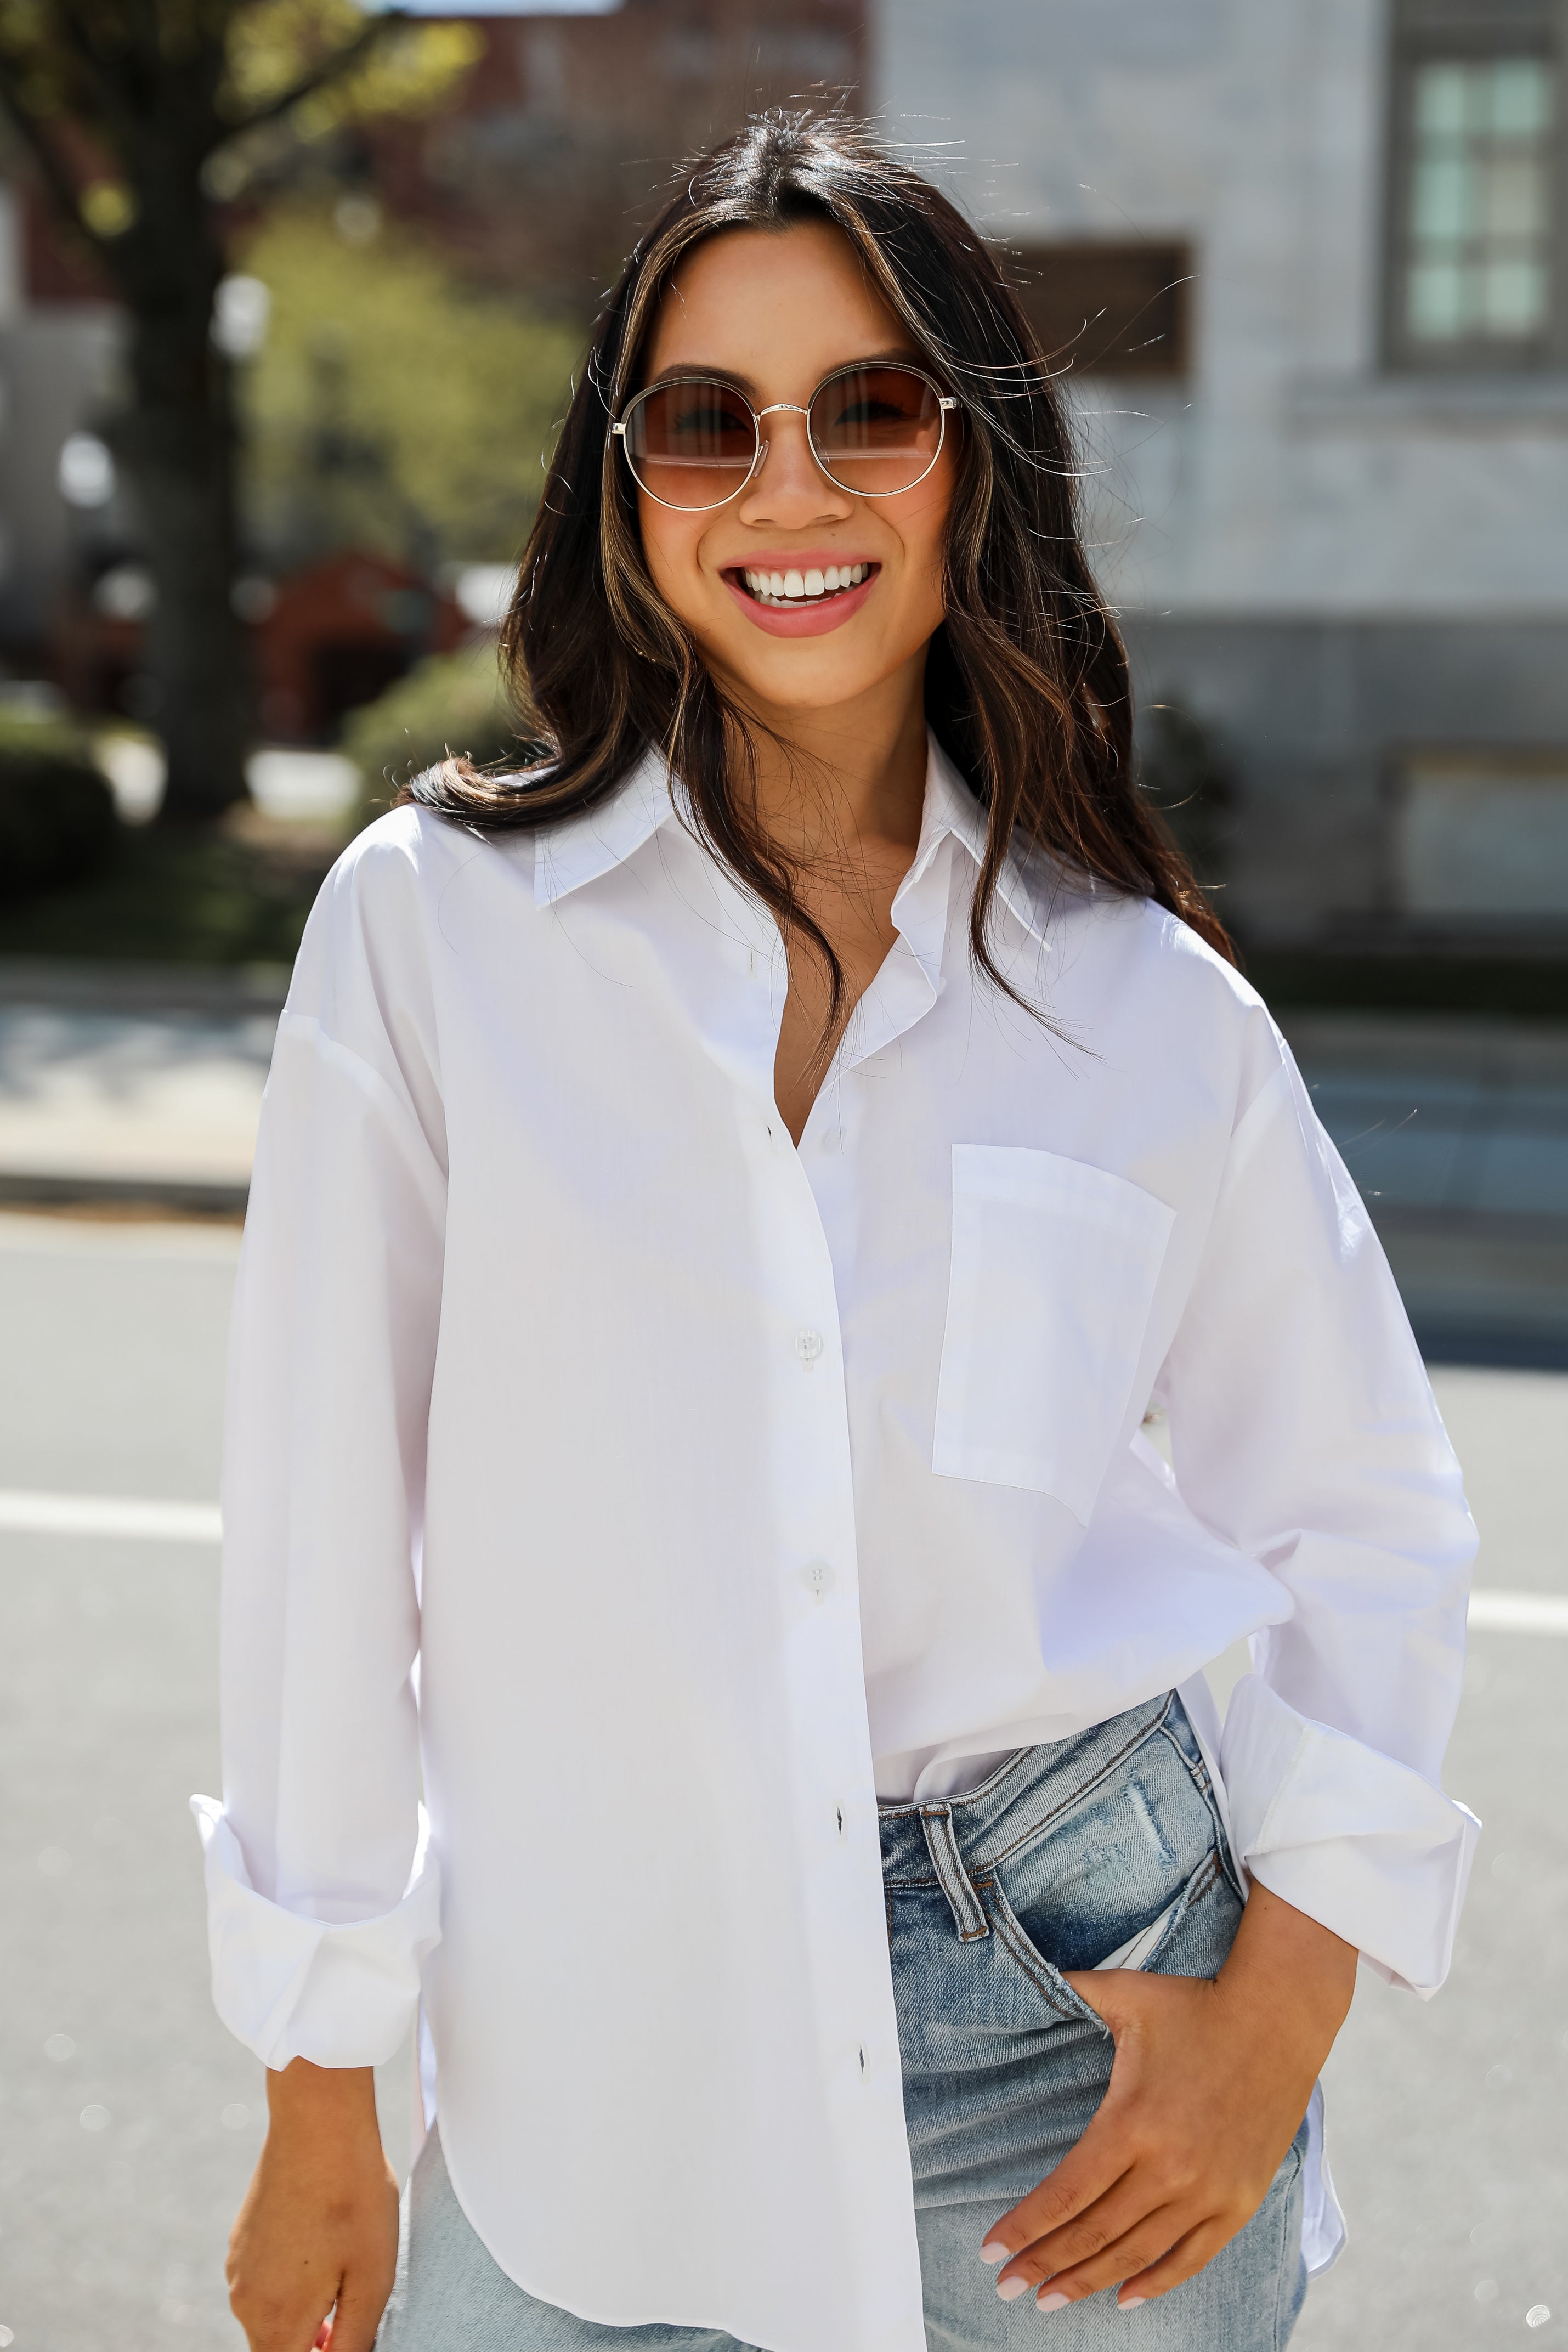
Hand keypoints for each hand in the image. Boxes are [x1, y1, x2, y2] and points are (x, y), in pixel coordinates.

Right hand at [227, 2060, 399, 2351]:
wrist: (318, 2123)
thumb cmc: (352, 2199)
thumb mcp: (372, 2280)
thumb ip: (351, 2343)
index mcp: (276, 2321)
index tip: (342, 2329)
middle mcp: (245, 2303)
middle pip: (278, 2350)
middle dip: (314, 2341)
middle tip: (350, 2303)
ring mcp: (238, 2270)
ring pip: (271, 2318)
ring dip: (304, 2313)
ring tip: (343, 2267)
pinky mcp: (240, 2243)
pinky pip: (264, 2284)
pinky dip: (290, 2282)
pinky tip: (321, 2244)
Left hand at [980, 1883, 1355, 2311]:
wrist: (1279, 2019)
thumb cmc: (1194, 2004)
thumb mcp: (1126, 1992)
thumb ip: (1070, 1990)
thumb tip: (1023, 1976)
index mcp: (1133, 2122)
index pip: (1066, 2192)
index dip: (1025, 2226)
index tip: (990, 2251)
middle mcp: (1169, 2168)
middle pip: (1094, 2233)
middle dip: (1044, 2265)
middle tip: (1007, 2287)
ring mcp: (1208, 2191)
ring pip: (1136, 2254)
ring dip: (1089, 2281)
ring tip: (1050, 2300)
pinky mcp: (1239, 2201)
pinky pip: (1192, 2258)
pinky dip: (1156, 2283)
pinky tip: (1124, 2298)